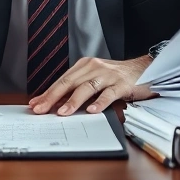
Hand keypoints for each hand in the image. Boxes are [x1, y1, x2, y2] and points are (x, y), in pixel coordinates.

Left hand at [28, 55, 155, 115]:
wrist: (144, 69)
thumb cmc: (116, 78)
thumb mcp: (94, 80)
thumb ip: (76, 90)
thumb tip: (55, 103)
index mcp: (84, 66)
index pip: (62, 81)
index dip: (47, 92)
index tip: (34, 104)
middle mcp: (94, 67)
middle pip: (69, 82)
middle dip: (52, 97)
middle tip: (40, 109)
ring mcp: (108, 75)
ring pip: (86, 87)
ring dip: (73, 101)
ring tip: (62, 113)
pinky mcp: (122, 83)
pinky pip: (109, 93)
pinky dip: (100, 102)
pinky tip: (92, 111)